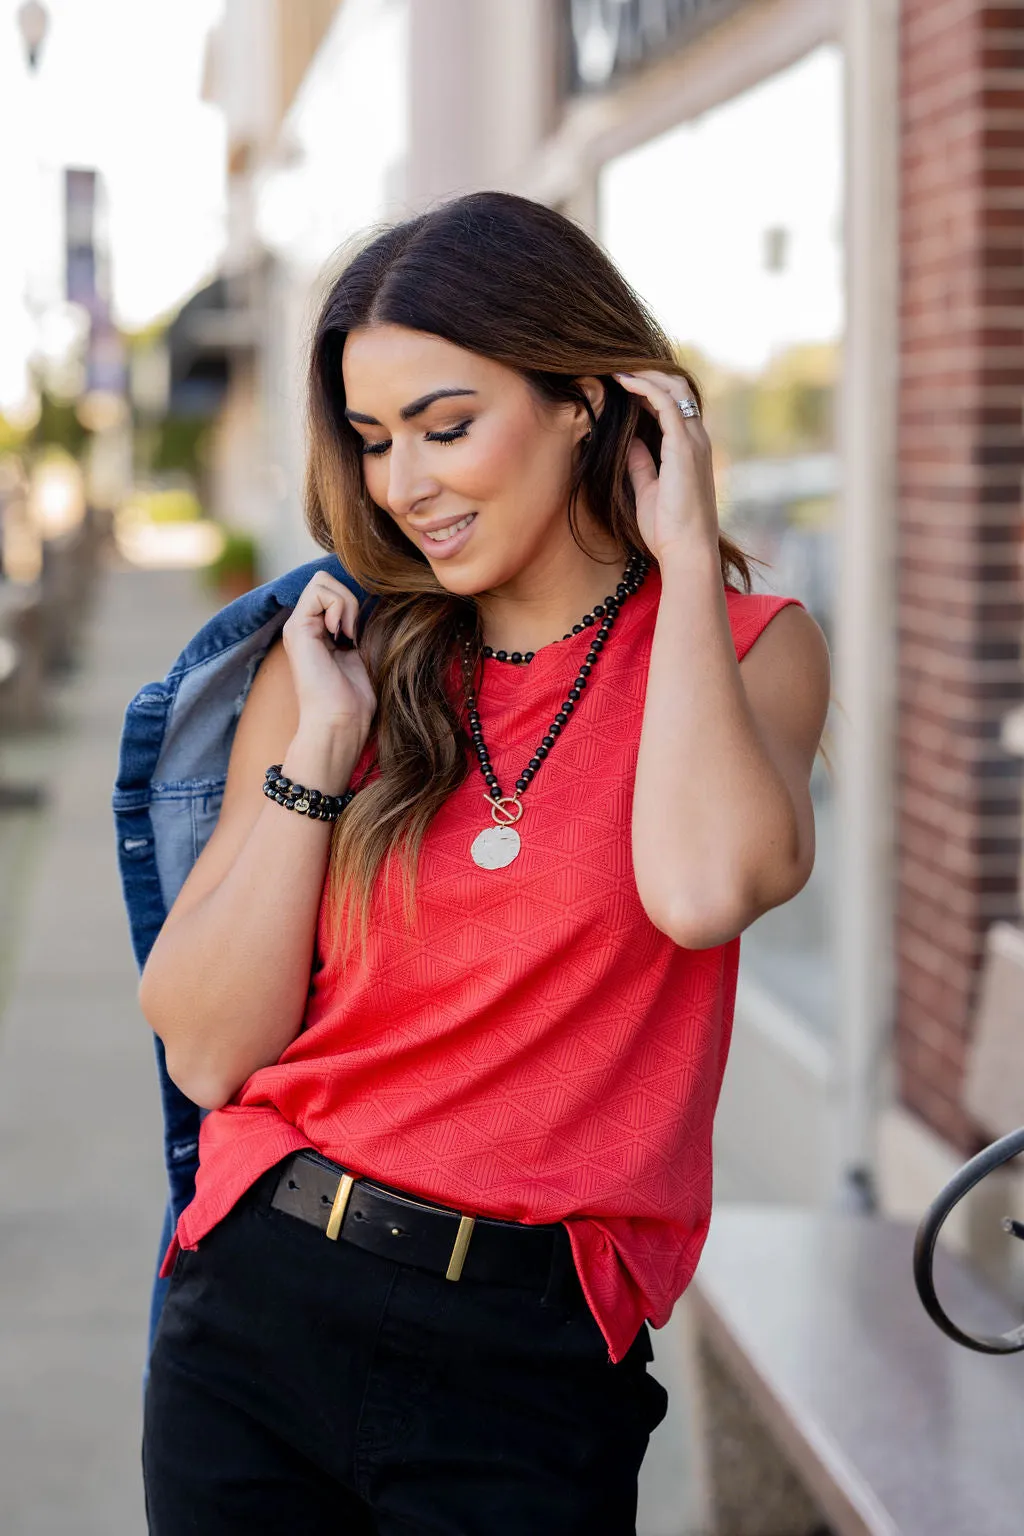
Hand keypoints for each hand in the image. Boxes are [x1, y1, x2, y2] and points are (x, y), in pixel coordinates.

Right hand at [281, 573, 376, 740]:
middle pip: (325, 580)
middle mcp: (303, 625)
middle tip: (352, 633)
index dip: (352, 602)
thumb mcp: (362, 649)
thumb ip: (358, 623)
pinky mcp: (297, 628)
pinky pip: (319, 592)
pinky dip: (339, 608)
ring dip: (345, 604)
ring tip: (347, 636)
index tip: (358, 634)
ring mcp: (297, 626)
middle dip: (348, 599)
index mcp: (316, 631)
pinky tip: (340, 635)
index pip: (331, 589)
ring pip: (322, 581)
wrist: (342, 720)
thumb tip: (372, 597)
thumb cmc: (356, 695)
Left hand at [613, 370, 719, 561]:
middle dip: (647, 371)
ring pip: (673, 387)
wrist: (685, 551)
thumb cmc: (668, 529)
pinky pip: (665, 402)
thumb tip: (629, 442)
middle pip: (677, 386)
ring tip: (615, 366)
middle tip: (615, 366)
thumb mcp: (648, 489)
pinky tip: (622, 381)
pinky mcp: (684, 446)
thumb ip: (641, 463)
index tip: (619, 382)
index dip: (649, 387)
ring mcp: (693, 440)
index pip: (674, 403)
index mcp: (690, 449)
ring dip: (644, 372)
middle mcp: (697, 439)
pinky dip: (644, 386)